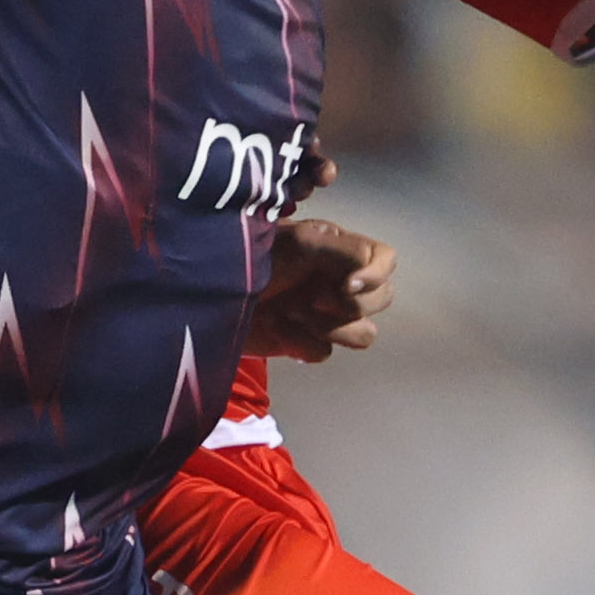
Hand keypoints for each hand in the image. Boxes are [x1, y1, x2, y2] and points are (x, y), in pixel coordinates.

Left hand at [243, 216, 393, 361]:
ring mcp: (325, 314)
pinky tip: (275, 328)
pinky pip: (324, 352)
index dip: (376, 276)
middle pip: (383, 299)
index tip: (348, 285)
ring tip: (292, 313)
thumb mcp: (298, 241)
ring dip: (330, 327)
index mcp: (340, 249)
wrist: (209, 290)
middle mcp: (339, 281)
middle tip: (312, 299)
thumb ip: (341, 249)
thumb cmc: (251, 254)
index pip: (385, 260)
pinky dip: (300, 343)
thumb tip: (368, 269)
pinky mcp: (306, 342)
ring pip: (363, 333)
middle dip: (350, 305)